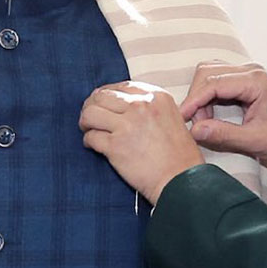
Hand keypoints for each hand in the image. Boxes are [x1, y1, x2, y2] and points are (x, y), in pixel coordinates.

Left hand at [78, 81, 204, 202]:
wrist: (181, 180)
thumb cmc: (179, 156)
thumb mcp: (172, 119)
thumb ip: (150, 108)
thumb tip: (122, 105)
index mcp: (156, 97)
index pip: (121, 87)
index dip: (107, 95)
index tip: (103, 104)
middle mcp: (141, 106)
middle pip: (102, 96)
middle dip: (92, 106)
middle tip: (90, 117)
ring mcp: (127, 125)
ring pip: (90, 113)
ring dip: (86, 121)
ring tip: (88, 129)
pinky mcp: (116, 145)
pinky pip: (91, 136)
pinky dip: (88, 141)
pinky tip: (94, 145)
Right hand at [180, 63, 266, 174]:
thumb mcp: (254, 141)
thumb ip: (223, 135)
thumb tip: (195, 130)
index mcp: (256, 81)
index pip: (213, 83)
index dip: (194, 101)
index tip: (182, 119)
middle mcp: (250, 72)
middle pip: (207, 73)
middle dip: (196, 98)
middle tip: (198, 124)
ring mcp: (247, 75)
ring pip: (209, 74)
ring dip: (201, 96)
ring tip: (204, 121)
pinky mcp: (244, 83)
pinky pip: (216, 82)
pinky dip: (207, 97)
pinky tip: (210, 116)